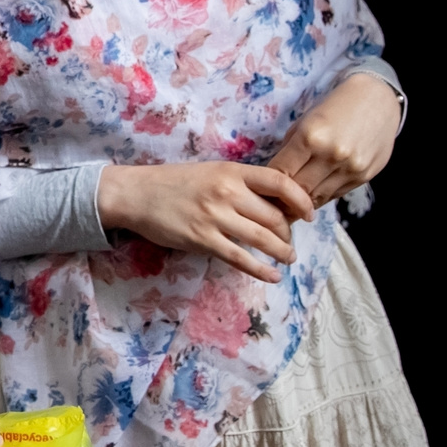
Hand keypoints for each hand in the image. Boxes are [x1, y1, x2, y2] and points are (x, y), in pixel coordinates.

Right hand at [97, 162, 311, 283]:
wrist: (136, 194)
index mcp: (231, 171)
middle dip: (288, 232)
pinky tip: (273, 275)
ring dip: (282, 252)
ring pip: (263, 239)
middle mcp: (227, 192)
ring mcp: (215, 217)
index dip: (301, 199)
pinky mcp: (203, 240)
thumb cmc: (174, 182)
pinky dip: (261, 270)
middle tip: (288, 240)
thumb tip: (274, 203)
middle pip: (275, 215)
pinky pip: (241, 258)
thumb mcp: (211, 172)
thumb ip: (240, 184)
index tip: (309, 213)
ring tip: (288, 258)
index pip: (280, 181)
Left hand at [265, 73, 401, 206]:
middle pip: (299, 190)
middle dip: (283, 200)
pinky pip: (335, 195)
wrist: (378, 100)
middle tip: (271, 205)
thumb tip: (275, 176)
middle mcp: (332, 155)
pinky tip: (312, 198)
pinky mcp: (364, 176)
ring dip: (302, 204)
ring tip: (289, 206)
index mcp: (311, 137)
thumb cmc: (335, 107)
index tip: (260, 190)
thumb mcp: (305, 121)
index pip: (281, 172)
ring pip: (318, 198)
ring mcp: (350, 168)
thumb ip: (290, 148)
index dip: (268, 185)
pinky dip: (321, 197)